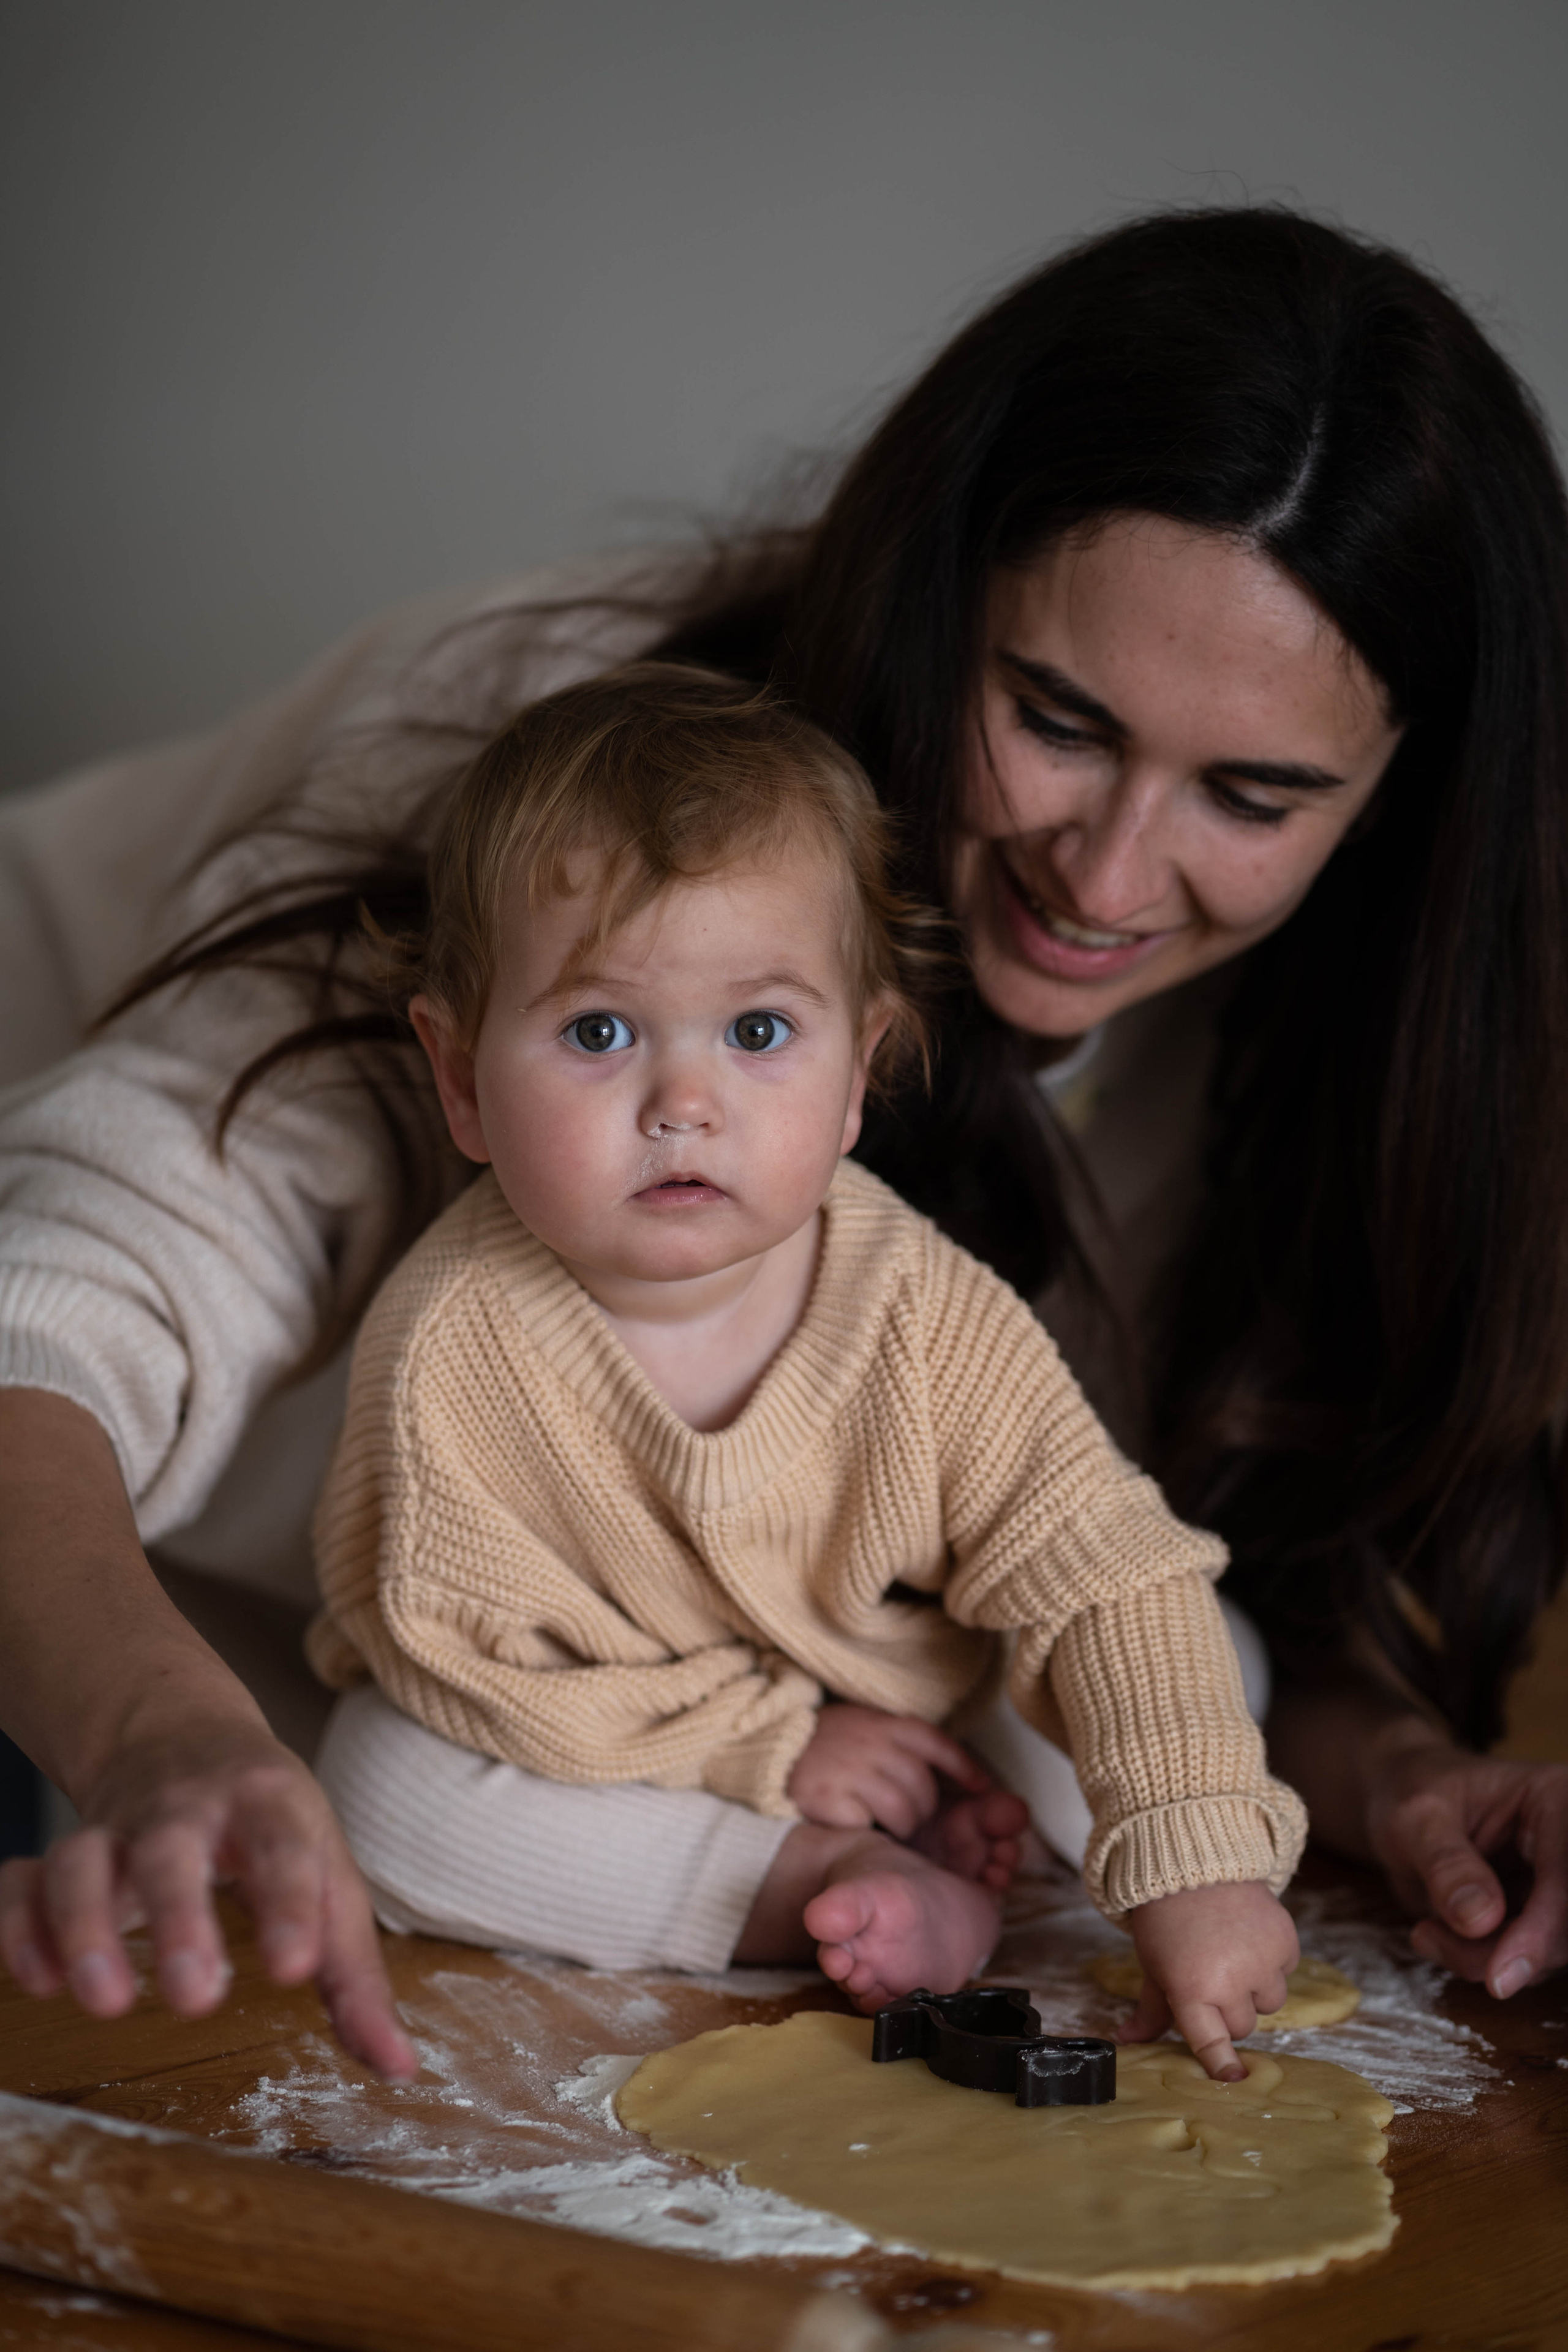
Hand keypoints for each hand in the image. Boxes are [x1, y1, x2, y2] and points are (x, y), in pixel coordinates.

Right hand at [0, 1715, 416, 2080]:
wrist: (184, 1734)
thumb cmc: (272, 1824)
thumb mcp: (330, 1875)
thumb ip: (354, 1976)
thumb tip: (399, 2070)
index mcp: (270, 1804)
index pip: (285, 1847)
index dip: (292, 1904)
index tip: (295, 1969)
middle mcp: (188, 1808)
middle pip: (172, 1849)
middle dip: (180, 1917)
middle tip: (196, 1995)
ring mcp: (116, 1827)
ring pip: (83, 1858)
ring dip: (85, 1926)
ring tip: (106, 2002)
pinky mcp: (63, 1849)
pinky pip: (23, 1879)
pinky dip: (20, 1925)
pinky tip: (39, 1980)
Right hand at [786, 1704, 992, 1836]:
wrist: (768, 1747)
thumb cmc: (826, 1743)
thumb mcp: (863, 1726)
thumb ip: (900, 1742)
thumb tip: (955, 1771)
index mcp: (881, 1723)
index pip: (935, 1742)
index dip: (963, 1767)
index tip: (983, 1788)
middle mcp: (868, 1743)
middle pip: (922, 1785)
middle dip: (924, 1809)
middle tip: (911, 1818)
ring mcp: (847, 1770)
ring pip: (902, 1811)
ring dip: (902, 1826)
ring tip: (887, 1826)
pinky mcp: (827, 1798)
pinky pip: (866, 1825)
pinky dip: (867, 1831)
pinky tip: (857, 1825)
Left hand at [1122, 1881, 1299, 2080]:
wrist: (1194, 1862)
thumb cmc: (1167, 1920)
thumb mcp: (1153, 1966)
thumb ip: (1150, 2010)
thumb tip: (1127, 2042)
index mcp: (1190, 1988)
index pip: (1210, 2041)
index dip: (1222, 2064)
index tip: (1235, 2080)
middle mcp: (1230, 1979)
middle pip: (1242, 2026)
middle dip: (1229, 2010)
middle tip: (1213, 1976)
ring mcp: (1262, 1960)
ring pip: (1270, 2003)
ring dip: (1256, 1988)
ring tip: (1233, 1953)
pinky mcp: (1286, 1940)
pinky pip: (1286, 1970)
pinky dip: (1273, 1959)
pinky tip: (1249, 1935)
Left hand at [1363, 1722, 1567, 1999]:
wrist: (1401, 1805)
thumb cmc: (1411, 1792)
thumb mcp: (1416, 1816)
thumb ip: (1446, 1863)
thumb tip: (1479, 1920)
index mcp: (1555, 1801)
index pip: (1566, 1877)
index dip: (1542, 1931)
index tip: (1499, 1975)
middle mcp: (1566, 1849)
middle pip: (1564, 1928)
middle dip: (1501, 1951)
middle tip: (1429, 1938)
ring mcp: (1557, 1888)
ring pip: (1546, 1954)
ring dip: (1482, 1959)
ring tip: (1424, 1930)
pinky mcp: (1540, 1919)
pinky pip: (1523, 1962)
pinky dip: (1478, 1961)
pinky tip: (1435, 1933)